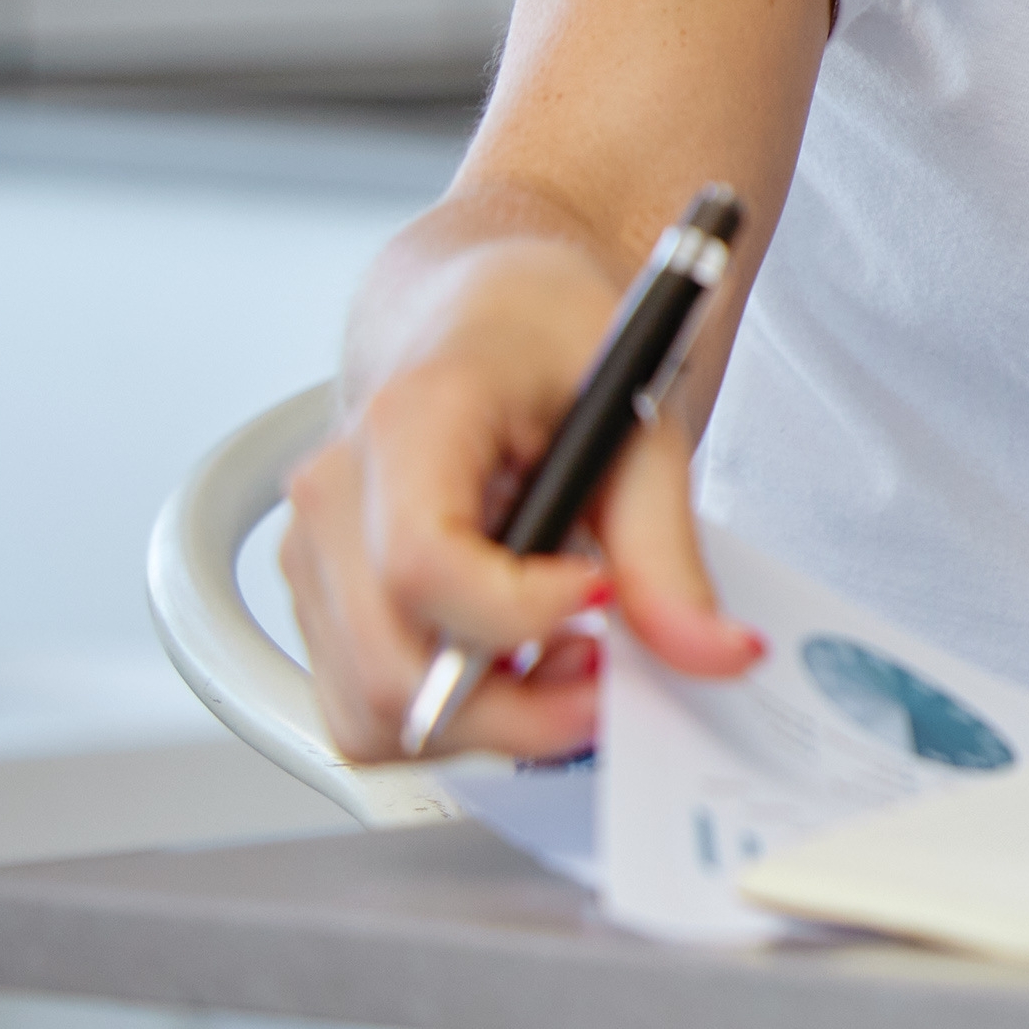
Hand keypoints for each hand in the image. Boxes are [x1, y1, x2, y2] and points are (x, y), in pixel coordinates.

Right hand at [285, 239, 761, 761]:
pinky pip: (364, 702)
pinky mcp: (319, 595)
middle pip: (388, 670)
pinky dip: (451, 713)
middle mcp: (334, 491)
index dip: (521, 617)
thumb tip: (717, 650)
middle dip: (515, 707)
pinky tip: (522, 660)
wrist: (489, 306)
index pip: (425, 566)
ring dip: (482, 722)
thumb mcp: (641, 413)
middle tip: (611, 669)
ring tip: (570, 659)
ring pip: (367, 711)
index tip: (605, 605)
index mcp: (411, 419)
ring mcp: (311, 551)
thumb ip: (672, 547)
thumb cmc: (553, 335)